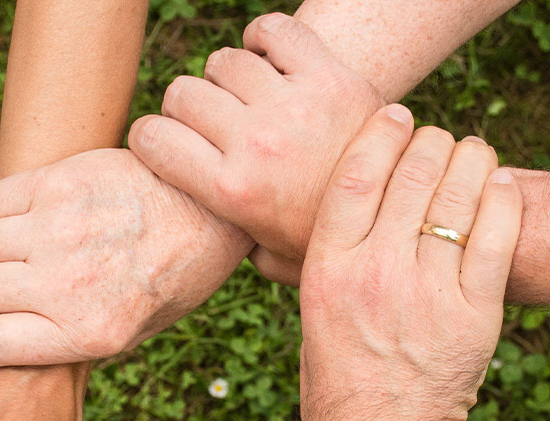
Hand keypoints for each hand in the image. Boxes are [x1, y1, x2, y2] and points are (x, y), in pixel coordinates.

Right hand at [0, 148, 252, 365]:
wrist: (211, 210)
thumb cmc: (173, 277)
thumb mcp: (135, 332)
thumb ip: (71, 341)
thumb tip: (5, 340)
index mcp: (88, 333)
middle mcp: (68, 285)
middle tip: (0, 288)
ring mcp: (59, 230)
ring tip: (14, 252)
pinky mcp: (58, 183)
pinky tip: (18, 220)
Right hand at [129, 13, 379, 285]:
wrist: (400, 213)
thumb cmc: (325, 240)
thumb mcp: (270, 260)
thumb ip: (229, 245)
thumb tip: (198, 236)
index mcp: (232, 192)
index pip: (152, 138)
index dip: (150, 139)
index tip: (163, 144)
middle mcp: (256, 144)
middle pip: (183, 94)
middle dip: (185, 109)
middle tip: (210, 126)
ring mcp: (293, 106)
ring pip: (224, 61)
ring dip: (226, 78)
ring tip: (245, 100)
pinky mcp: (329, 76)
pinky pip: (274, 31)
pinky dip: (263, 38)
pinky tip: (269, 62)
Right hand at [298, 107, 522, 420]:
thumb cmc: (337, 379)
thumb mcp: (308, 317)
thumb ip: (313, 263)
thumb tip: (315, 212)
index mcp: (326, 272)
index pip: (356, 174)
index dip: (381, 131)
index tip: (396, 114)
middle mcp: (375, 276)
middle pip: (413, 172)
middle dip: (431, 141)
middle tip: (437, 140)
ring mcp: (428, 295)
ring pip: (459, 195)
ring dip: (471, 159)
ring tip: (471, 156)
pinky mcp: (475, 317)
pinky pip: (498, 235)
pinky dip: (503, 198)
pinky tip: (499, 185)